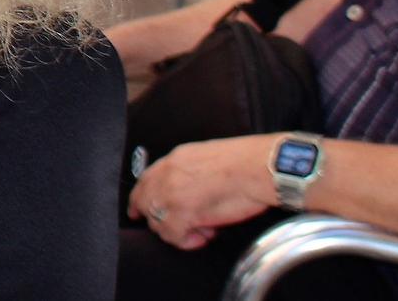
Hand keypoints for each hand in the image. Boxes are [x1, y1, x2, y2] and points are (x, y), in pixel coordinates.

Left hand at [127, 136, 278, 250]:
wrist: (259, 167)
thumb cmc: (245, 163)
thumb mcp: (205, 156)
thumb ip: (188, 171)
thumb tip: (188, 189)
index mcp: (174, 160)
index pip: (145, 181)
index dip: (140, 200)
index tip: (138, 212)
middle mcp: (166, 175)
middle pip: (145, 204)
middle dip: (158, 220)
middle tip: (179, 230)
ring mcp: (171, 194)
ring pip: (158, 223)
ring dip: (178, 230)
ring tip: (205, 228)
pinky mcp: (183, 213)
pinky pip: (173, 235)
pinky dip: (187, 241)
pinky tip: (205, 235)